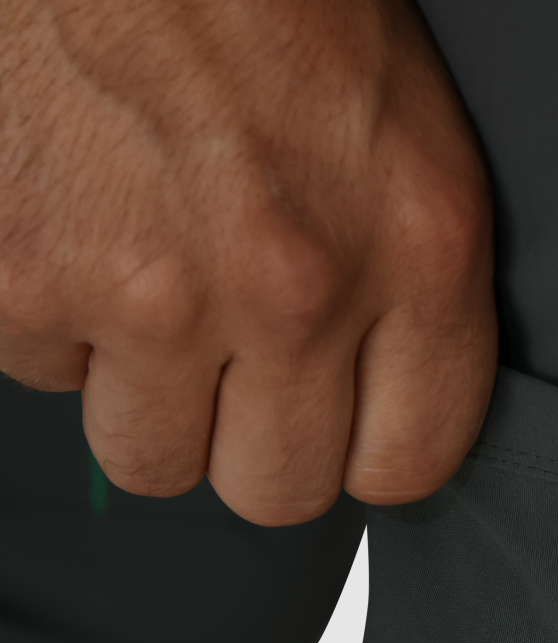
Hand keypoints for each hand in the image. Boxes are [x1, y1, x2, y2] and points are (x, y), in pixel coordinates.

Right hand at [0, 0, 494, 524]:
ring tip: (153, 282)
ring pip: (154, 459)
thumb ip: (407, 294)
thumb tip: (376, 413)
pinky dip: (58, 321)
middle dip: (256, 441)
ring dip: (153, 398)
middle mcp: (291, 290)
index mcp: (414, 253)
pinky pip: (46, 375)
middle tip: (238, 361)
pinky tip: (81, 224)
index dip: (364, 451)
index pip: (406, 467)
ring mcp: (148, 293)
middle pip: (276, 490)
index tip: (342, 420)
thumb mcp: (405, 132)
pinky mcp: (22, 278)